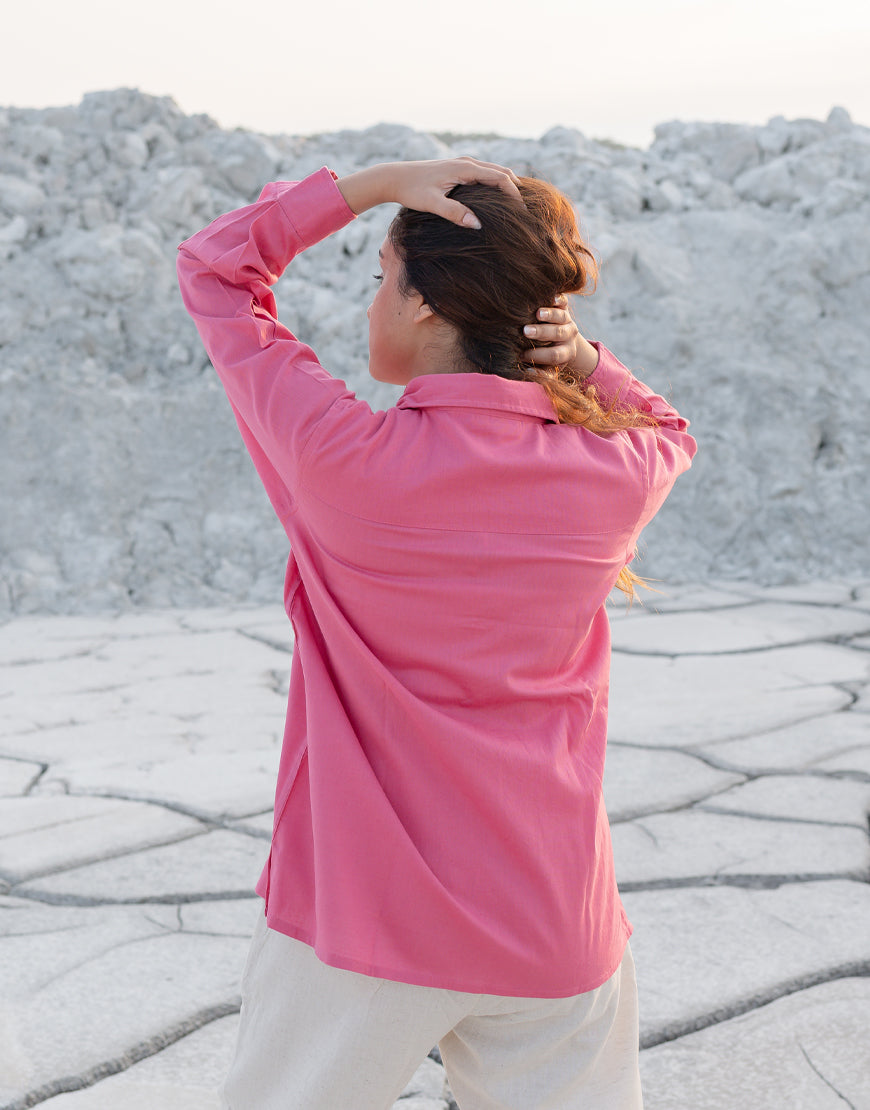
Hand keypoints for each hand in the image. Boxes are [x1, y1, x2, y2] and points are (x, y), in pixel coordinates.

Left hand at [337, 158, 522, 227]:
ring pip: (494, 172)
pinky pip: (484, 174)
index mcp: (465, 168)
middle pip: (501, 172)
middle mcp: (467, 162)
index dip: (514, 194)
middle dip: (515, 189)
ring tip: (516, 206)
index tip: (522, 212)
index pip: (499, 178)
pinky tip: (497, 199)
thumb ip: (455, 213)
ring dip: (507, 186)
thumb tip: (478, 225)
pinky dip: (496, 184)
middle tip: (525, 210)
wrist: (394, 177)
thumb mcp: (433, 204)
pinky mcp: (458, 169)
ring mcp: (463, 164)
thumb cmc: (412, 190)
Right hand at [522, 297, 599, 379]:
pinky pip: (563, 302)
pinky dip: (558, 299)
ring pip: (561, 316)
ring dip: (550, 314)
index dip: (539, 356)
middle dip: (542, 332)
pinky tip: (550, 297)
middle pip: (558, 334)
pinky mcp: (564, 307)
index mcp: (566, 353)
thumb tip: (528, 372)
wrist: (561, 339)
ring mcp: (567, 320)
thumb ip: (540, 372)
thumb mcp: (548, 368)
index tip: (522, 355)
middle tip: (526, 331)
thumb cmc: (546, 357)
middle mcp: (569, 335)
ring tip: (537, 313)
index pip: (554, 355)